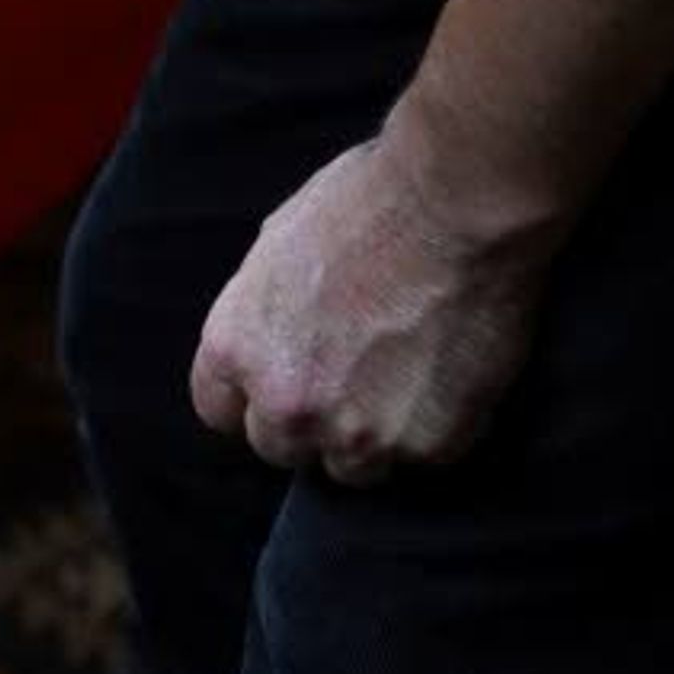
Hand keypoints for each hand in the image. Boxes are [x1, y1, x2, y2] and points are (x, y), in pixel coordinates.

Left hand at [188, 133, 555, 484]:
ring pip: (353, 468)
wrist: (454, 208)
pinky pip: (420, 459)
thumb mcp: (277, 245)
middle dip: (310, 422)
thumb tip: (272, 334)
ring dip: (371, 437)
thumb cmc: (365, 205)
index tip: (284, 383)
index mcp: (235, 349)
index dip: (252, 397)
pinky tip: (445, 377)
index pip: (219, 411)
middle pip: (281, 448)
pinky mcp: (425, 446)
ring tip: (403, 380)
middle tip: (352, 379)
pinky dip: (433, 429)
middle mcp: (285, 403)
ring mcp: (356, 433)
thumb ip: (263, 311)